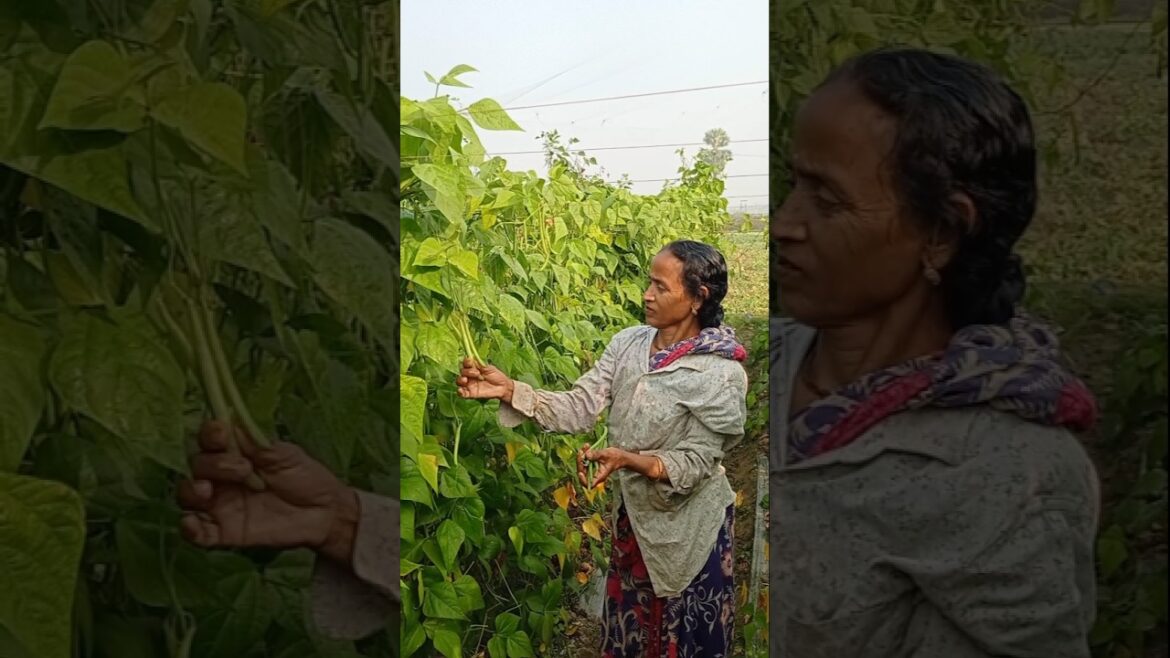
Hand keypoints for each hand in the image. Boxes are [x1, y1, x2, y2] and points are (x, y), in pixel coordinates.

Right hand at [177, 420, 359, 564]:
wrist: (324, 512)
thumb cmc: (304, 477)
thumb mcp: (285, 455)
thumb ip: (256, 443)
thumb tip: (230, 422)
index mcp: (235, 454)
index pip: (209, 441)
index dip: (210, 435)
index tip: (220, 433)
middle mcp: (221, 478)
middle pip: (196, 466)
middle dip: (211, 464)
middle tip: (242, 468)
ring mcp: (220, 505)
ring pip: (188, 496)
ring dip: (191, 491)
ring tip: (207, 491)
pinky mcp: (224, 532)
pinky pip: (197, 532)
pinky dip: (188, 529)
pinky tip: (192, 524)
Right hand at [456, 358, 513, 401]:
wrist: (502, 387)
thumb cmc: (496, 375)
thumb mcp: (489, 368)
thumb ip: (479, 364)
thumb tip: (471, 358)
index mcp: (473, 368)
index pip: (465, 364)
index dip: (466, 362)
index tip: (470, 362)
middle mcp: (469, 375)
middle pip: (462, 372)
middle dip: (467, 371)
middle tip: (477, 373)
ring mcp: (469, 384)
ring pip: (459, 381)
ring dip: (460, 380)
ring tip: (465, 380)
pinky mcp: (470, 393)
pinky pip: (462, 393)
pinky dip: (459, 392)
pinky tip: (461, 390)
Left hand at [578, 444, 625, 488]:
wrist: (620, 456)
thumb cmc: (616, 457)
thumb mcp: (606, 454)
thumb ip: (596, 455)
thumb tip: (587, 455)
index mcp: (599, 476)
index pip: (589, 483)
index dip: (582, 480)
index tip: (581, 472)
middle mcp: (594, 475)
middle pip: (582, 473)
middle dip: (580, 462)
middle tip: (581, 452)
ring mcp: (592, 470)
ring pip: (582, 465)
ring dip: (581, 456)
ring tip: (585, 447)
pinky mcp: (591, 465)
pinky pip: (584, 460)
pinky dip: (584, 454)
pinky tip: (586, 446)